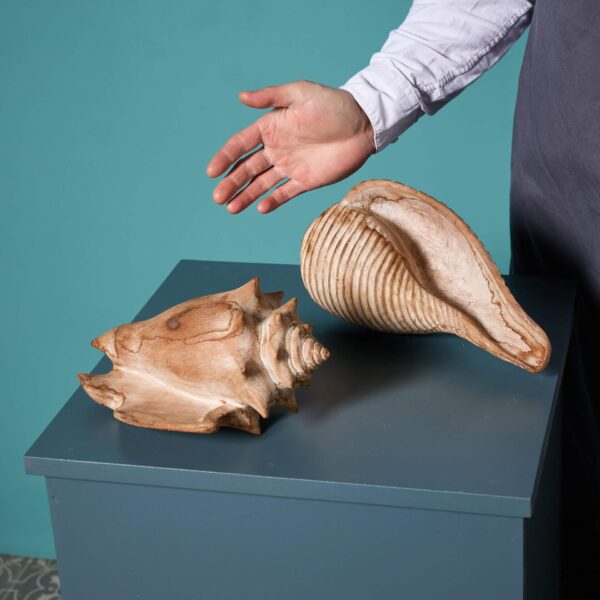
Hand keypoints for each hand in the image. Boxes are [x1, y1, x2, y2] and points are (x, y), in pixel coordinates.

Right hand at [206, 80, 375, 213]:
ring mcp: (290, 167)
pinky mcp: (305, 181)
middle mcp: (276, 149)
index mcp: (270, 128)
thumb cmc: (333, 104)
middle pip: (247, 169)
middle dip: (231, 183)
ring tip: (230, 209)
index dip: (225, 158)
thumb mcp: (300, 94)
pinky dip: (272, 201)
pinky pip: (285, 194)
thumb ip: (271, 97)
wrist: (363, 124)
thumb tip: (241, 96)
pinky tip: (260, 209)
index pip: (240, 145)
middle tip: (217, 198)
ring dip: (245, 196)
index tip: (212, 172)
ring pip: (261, 184)